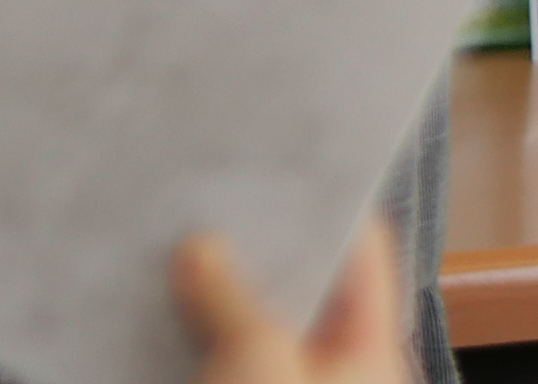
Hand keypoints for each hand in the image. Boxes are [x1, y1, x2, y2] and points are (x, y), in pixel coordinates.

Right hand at [178, 223, 405, 383]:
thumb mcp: (258, 358)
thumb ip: (230, 294)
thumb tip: (199, 244)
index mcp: (374, 352)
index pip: (366, 254)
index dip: (327, 210)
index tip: (278, 173)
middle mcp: (341, 369)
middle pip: (307, 288)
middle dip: (259, 252)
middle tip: (212, 207)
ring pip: (261, 328)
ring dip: (221, 296)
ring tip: (177, 246)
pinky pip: (229, 360)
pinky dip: (201, 336)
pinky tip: (163, 306)